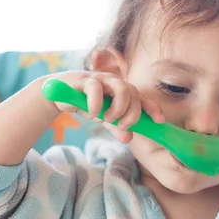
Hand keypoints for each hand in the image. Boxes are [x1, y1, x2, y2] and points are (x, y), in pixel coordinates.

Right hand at [46, 71, 164, 143]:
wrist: (60, 96)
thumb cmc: (88, 104)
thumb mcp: (104, 119)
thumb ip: (117, 127)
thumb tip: (129, 139)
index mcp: (124, 92)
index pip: (143, 98)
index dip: (153, 108)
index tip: (159, 121)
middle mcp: (116, 83)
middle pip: (134, 93)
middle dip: (132, 113)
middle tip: (122, 125)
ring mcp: (102, 79)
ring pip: (121, 87)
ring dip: (119, 107)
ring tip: (108, 118)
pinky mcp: (84, 79)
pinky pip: (95, 88)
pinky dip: (96, 103)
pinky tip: (93, 113)